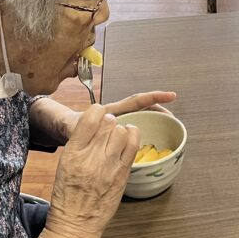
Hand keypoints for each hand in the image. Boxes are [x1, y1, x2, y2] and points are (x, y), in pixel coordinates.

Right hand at [44, 105, 139, 237]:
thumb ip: (80, 143)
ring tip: (117, 137)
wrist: (76, 224)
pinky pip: (133, 146)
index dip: (97, 112)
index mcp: (73, 152)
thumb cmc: (67, 196)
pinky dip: (133, 138)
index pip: (90, 117)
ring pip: (122, 132)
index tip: (98, 115)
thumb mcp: (64, 164)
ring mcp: (108, 166)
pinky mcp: (122, 175)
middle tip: (107, 130)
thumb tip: (97, 124)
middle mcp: (91, 157)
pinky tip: (129, 140)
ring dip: (121, 131)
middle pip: (109, 123)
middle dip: (109, 123)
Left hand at [60, 91, 176, 139]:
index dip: (153, 97)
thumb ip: (79, 127)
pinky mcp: (118, 133)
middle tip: (172, 119)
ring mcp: (119, 123)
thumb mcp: (75, 127)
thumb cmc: (72, 124)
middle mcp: (118, 115)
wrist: (66, 127)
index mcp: (111, 111)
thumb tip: (82, 127)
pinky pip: (133, 133)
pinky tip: (150, 142)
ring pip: (140, 119)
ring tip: (166, 128)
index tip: (169, 96)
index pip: (135, 102)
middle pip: (143, 109)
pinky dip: (143, 134)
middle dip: (158, 110)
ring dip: (153, 121)